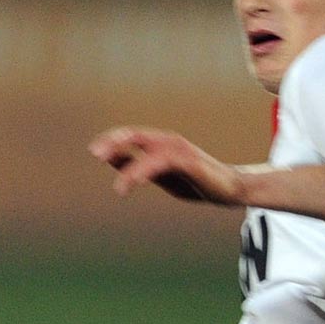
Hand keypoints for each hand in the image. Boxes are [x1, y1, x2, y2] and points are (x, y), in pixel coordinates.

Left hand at [90, 126, 246, 204]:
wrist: (229, 188)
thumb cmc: (193, 181)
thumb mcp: (158, 174)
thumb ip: (137, 166)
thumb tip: (111, 160)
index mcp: (159, 144)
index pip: (130, 136)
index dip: (111, 141)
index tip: (95, 151)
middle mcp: (168, 142)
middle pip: (135, 135)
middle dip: (115, 143)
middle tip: (96, 154)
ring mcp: (179, 150)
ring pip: (149, 151)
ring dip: (131, 168)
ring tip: (120, 188)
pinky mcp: (190, 161)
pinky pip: (164, 162)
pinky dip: (148, 170)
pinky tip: (137, 182)